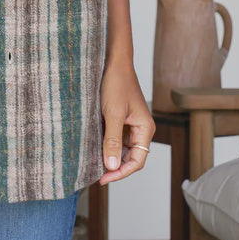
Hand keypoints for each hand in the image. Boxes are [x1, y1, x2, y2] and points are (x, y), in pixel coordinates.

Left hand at [98, 56, 154, 184]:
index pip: (137, 162)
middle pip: (130, 157)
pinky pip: (116, 137)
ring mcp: (131, 124)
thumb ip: (112, 141)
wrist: (113, 61)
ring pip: (122, 148)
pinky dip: (106, 143)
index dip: (120, 173)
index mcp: (145, 130)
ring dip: (110, 155)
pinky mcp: (121, 117)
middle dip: (115, 166)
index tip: (103, 178)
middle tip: (96, 174)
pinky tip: (94, 146)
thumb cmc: (116, 83)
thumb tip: (111, 166)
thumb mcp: (113, 114)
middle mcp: (141, 129)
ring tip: (93, 162)